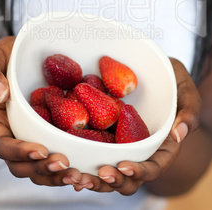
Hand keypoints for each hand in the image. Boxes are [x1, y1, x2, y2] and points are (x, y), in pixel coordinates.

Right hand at [0, 37, 81, 186]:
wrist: (14, 62)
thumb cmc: (0, 60)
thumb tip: (0, 94)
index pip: (2, 144)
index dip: (20, 152)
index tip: (41, 151)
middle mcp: (10, 135)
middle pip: (21, 164)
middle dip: (42, 169)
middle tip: (64, 165)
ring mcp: (28, 137)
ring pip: (38, 167)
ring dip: (56, 175)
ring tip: (77, 175)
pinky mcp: (46, 134)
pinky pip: (53, 155)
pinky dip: (66, 167)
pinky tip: (84, 170)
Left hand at [73, 58, 200, 194]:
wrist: (151, 69)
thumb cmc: (172, 80)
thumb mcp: (185, 89)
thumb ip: (188, 110)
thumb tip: (179, 135)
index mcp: (161, 146)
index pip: (153, 167)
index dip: (140, 171)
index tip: (124, 166)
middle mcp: (139, 150)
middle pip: (127, 177)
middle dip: (111, 182)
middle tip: (96, 174)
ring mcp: (119, 143)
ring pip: (105, 170)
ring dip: (91, 178)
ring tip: (75, 175)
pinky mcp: (102, 133)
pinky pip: (90, 150)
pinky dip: (79, 159)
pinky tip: (64, 159)